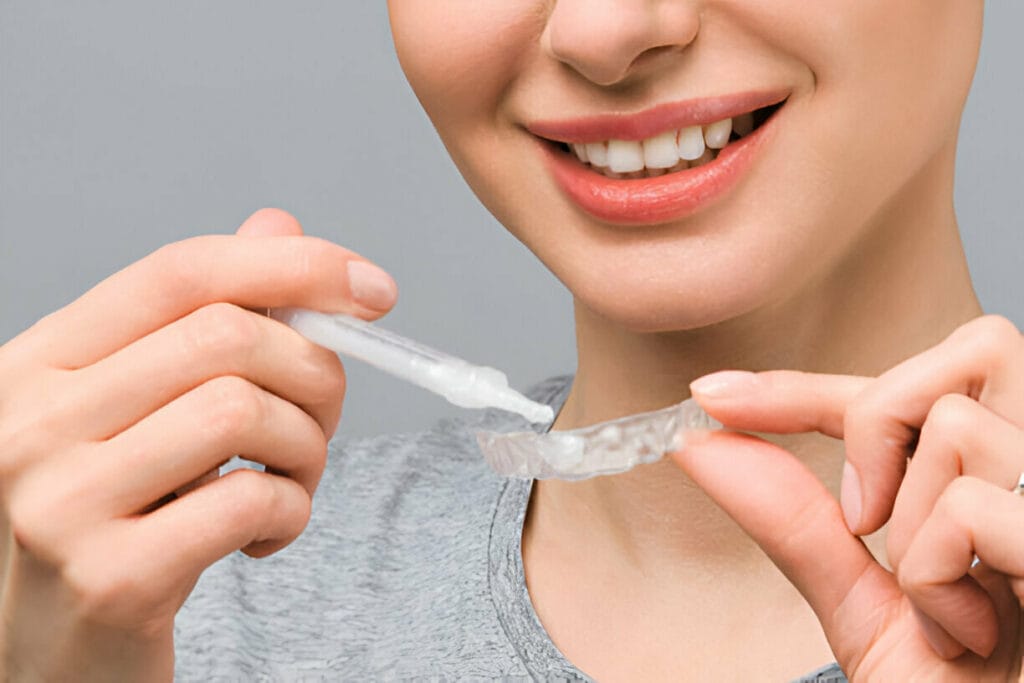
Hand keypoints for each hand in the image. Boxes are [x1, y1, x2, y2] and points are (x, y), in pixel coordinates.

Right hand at [0, 209, 397, 680]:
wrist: (51, 660)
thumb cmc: (109, 521)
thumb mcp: (137, 411)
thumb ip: (203, 318)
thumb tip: (280, 227)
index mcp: (38, 362)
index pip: (178, 272)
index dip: (290, 265)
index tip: (372, 288)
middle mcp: (31, 422)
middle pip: (226, 336)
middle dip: (315, 371)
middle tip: (323, 417)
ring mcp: (59, 503)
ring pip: (245, 411)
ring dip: (308, 446)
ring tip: (292, 482)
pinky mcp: (110, 578)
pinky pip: (249, 502)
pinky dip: (291, 509)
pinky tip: (269, 533)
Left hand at [674, 315, 1023, 679]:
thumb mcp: (866, 608)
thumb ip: (798, 523)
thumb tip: (704, 446)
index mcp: (1006, 482)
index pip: (905, 391)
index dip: (803, 385)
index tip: (713, 396)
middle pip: (969, 349)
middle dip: (880, 423)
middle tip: (867, 520)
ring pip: (955, 427)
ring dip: (913, 535)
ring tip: (947, 613)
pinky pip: (970, 507)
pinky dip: (936, 579)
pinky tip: (971, 633)